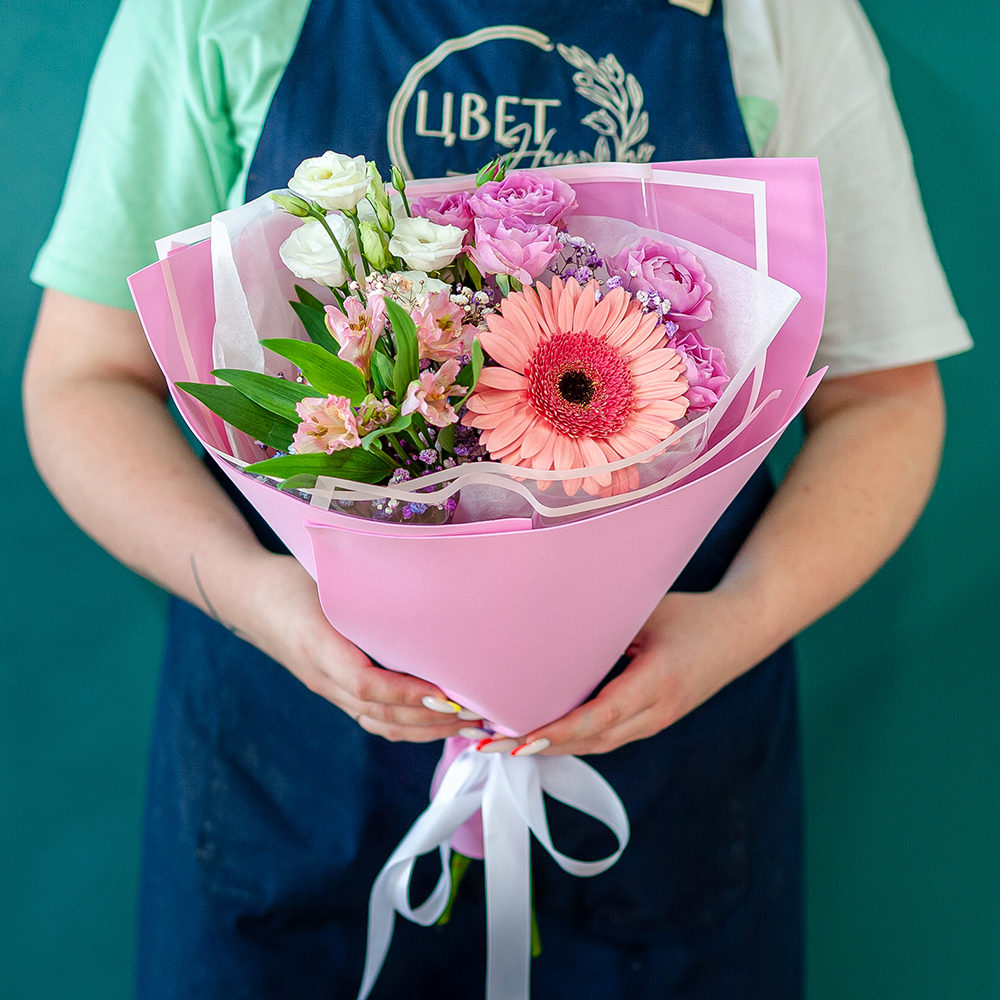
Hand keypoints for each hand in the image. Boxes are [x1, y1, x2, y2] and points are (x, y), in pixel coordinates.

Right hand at [226, 552, 472, 742]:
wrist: (249, 598)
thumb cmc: (291, 578)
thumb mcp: (322, 572)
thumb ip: (363, 581)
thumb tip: (422, 575)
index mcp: (316, 642)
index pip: (362, 683)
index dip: (404, 693)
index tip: (444, 693)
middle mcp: (321, 675)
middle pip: (377, 715)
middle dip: (429, 720)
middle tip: (474, 711)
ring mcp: (327, 689)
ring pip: (378, 725)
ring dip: (424, 730)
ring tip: (467, 722)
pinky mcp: (334, 692)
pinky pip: (373, 720)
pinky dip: (409, 727)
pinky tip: (440, 720)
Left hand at [506, 590, 751, 756]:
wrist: (742, 632)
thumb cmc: (691, 614)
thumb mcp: (648, 611)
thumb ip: (604, 622)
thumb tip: (545, 623)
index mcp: (657, 682)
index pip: (600, 716)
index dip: (558, 731)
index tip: (518, 740)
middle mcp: (656, 712)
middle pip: (589, 741)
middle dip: (536, 745)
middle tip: (484, 743)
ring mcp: (655, 722)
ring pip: (594, 745)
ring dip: (547, 747)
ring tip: (497, 743)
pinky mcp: (651, 722)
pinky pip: (604, 737)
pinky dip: (568, 740)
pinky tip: (533, 734)